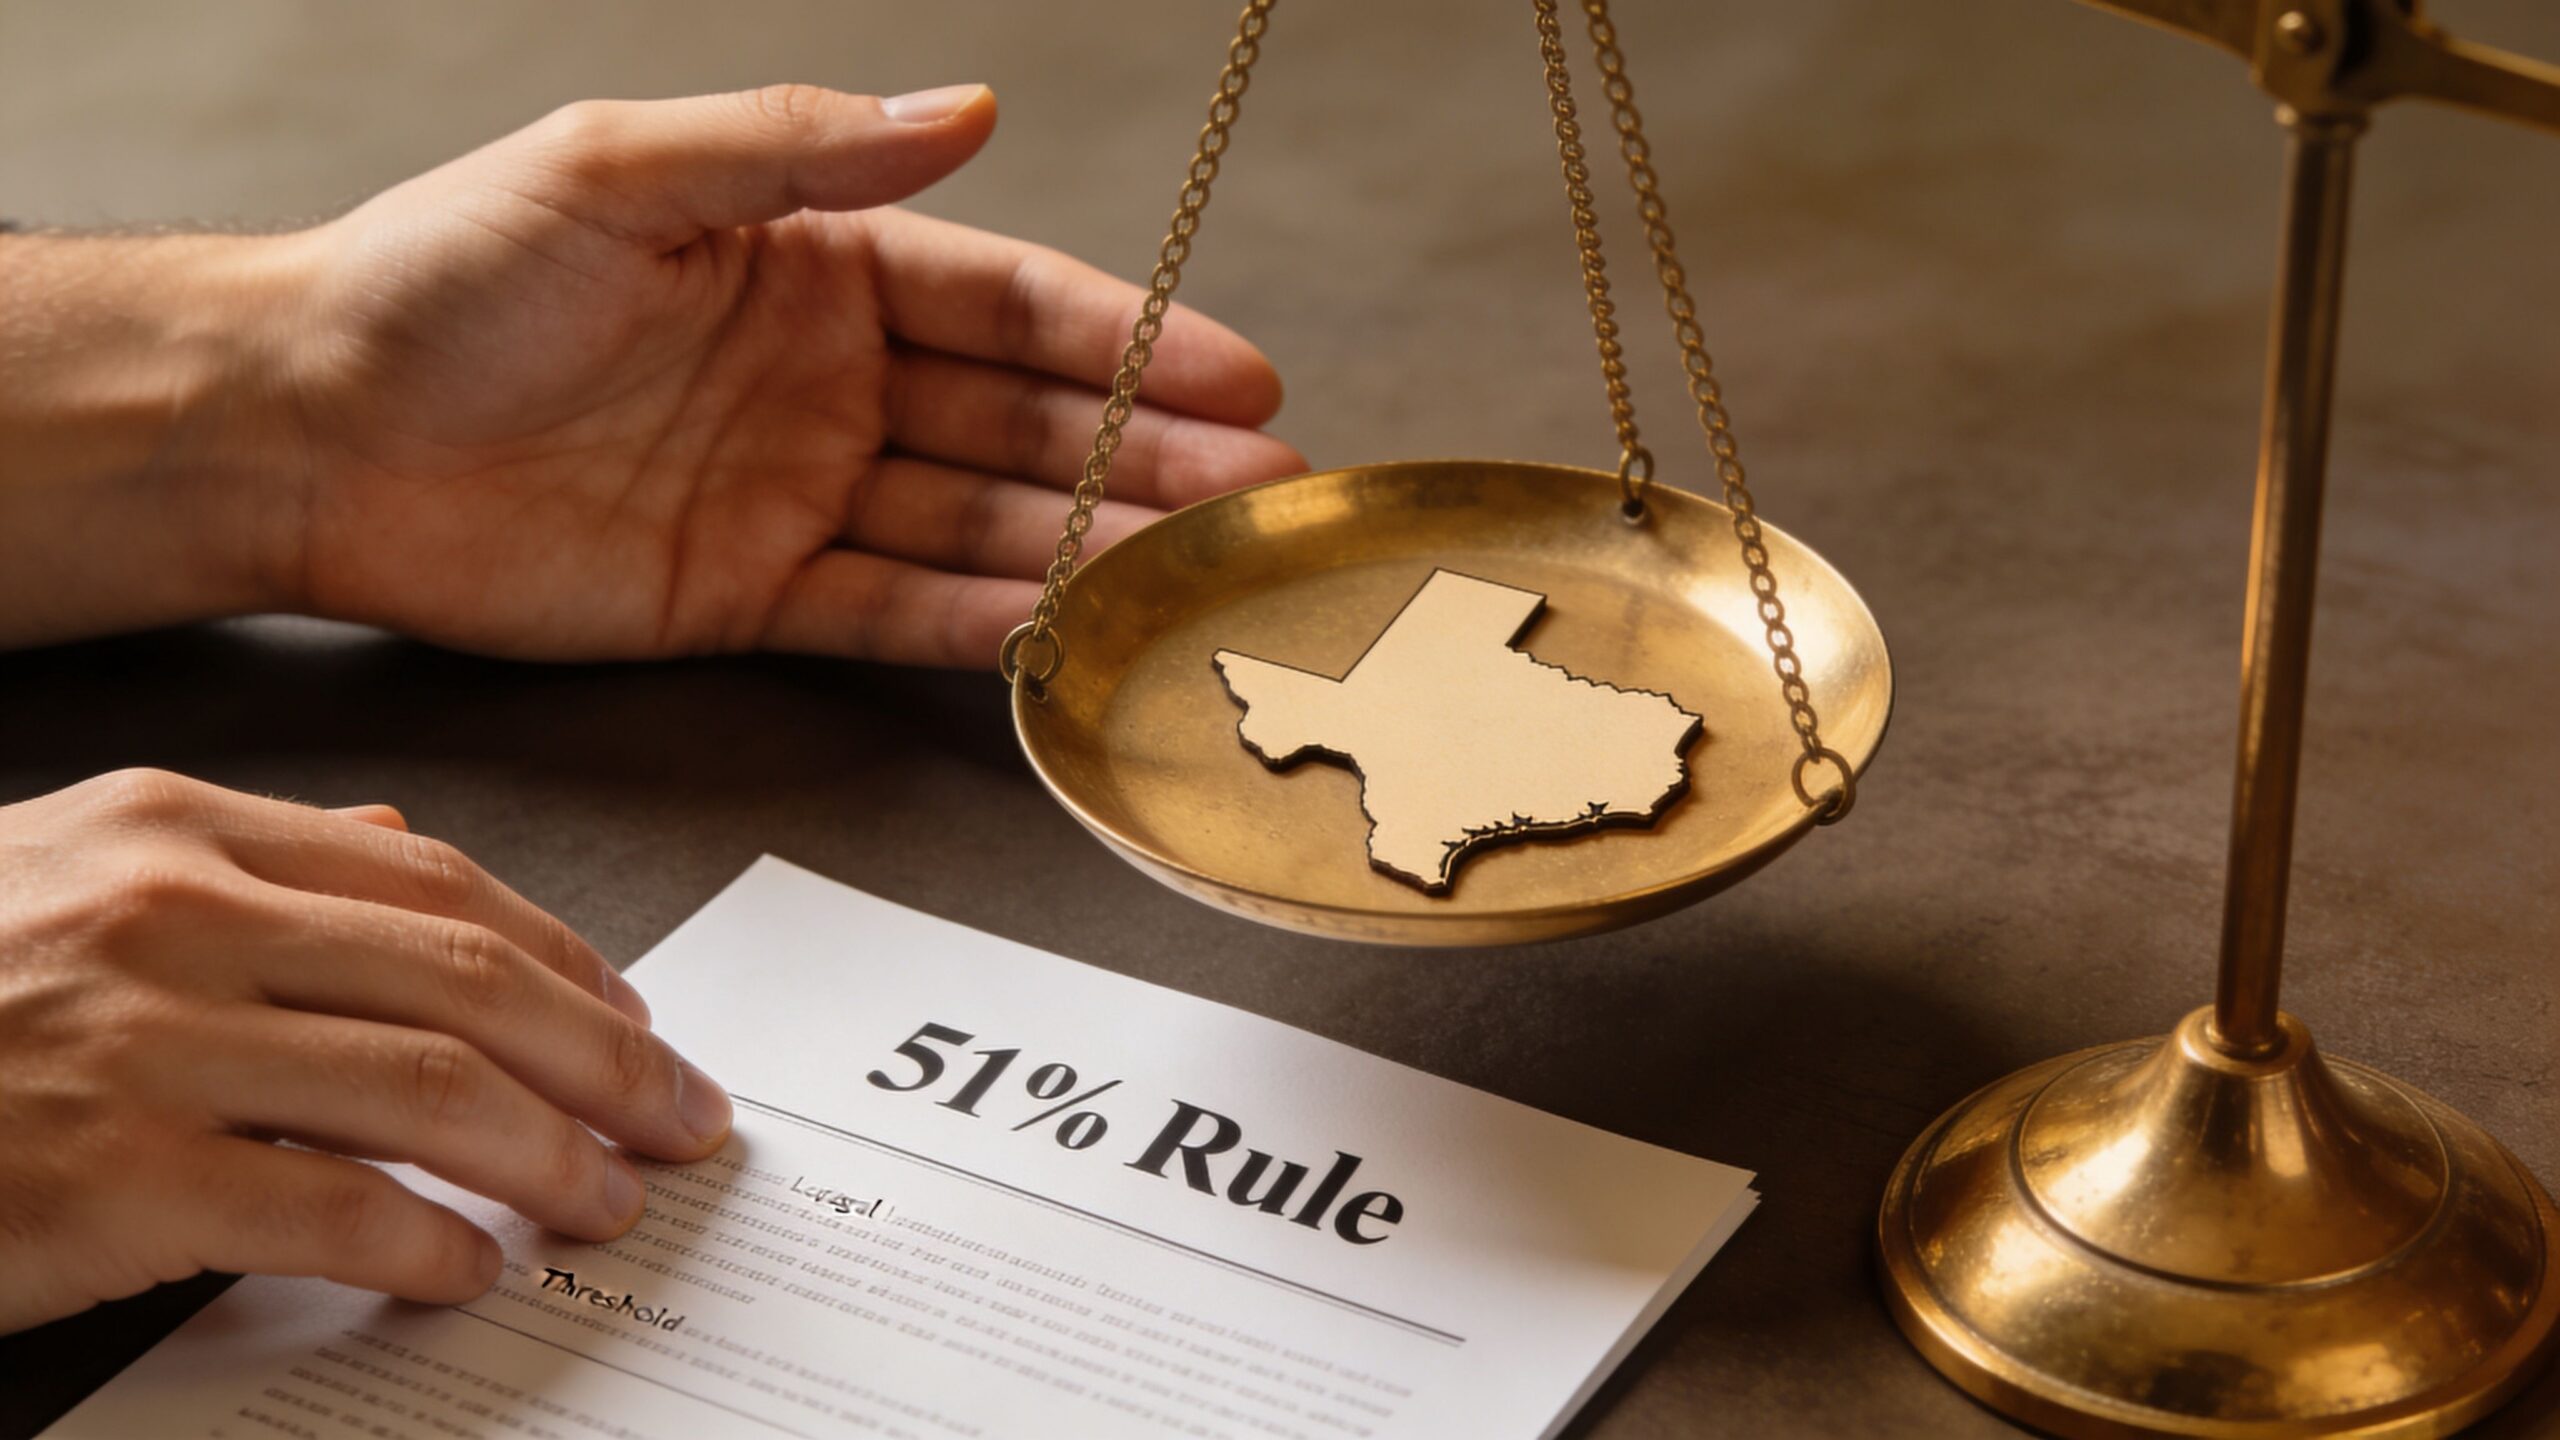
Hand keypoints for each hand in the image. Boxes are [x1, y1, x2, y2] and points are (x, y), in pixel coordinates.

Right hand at [0, 769, 728, 1333]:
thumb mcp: (67, 869)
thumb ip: (244, 855)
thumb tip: (392, 837)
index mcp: (180, 829)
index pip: (439, 885)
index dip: (568, 960)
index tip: (640, 1023)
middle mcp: (178, 916)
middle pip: (469, 983)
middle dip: (609, 1060)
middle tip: (684, 1122)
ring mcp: (143, 1043)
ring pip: (430, 1092)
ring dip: (555, 1156)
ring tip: (611, 1202)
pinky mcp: (110, 1176)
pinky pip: (328, 1212)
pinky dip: (429, 1246)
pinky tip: (474, 1272)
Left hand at [276, 82, 1304, 662]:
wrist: (305, 427)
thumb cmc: (438, 276)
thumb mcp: (617, 171)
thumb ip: (799, 148)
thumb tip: (967, 109)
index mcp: (811, 262)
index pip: (1006, 302)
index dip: (1128, 337)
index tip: (1235, 374)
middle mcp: (826, 380)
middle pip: (1021, 419)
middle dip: (1144, 451)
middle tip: (1257, 489)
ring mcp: (797, 492)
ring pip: (979, 519)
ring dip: (1089, 542)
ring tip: (1198, 567)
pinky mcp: (752, 596)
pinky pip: (893, 611)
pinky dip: (982, 622)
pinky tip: (1067, 627)